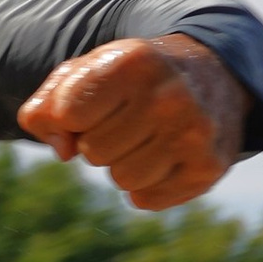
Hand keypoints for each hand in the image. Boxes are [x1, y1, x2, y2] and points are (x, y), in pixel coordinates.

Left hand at [17, 32, 248, 213]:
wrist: (214, 75)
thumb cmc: (134, 77)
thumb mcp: (87, 70)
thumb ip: (48, 105)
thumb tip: (64, 151)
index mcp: (135, 62)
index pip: (67, 114)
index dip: (71, 115)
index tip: (95, 101)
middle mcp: (170, 96)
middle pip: (93, 152)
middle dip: (100, 140)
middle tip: (128, 119)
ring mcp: (195, 134)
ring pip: (122, 180)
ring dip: (124, 165)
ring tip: (148, 137)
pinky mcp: (208, 168)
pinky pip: (147, 200)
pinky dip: (148, 184)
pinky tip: (167, 155)